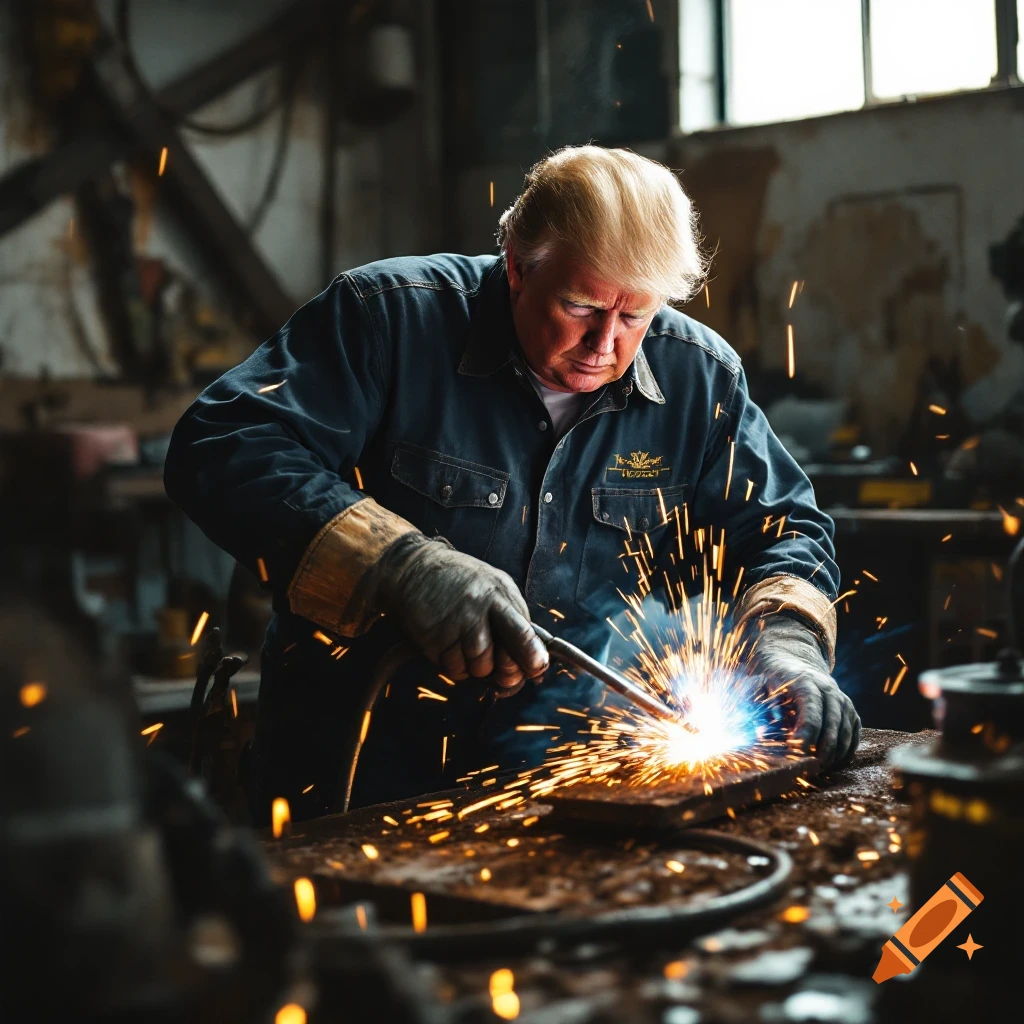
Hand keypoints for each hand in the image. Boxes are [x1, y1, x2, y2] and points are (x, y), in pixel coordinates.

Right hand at [374, 534, 548, 692]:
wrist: (415, 569)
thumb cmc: (461, 580)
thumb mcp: (494, 586)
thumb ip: (514, 617)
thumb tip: (535, 658)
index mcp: (498, 595)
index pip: (522, 631)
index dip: (532, 654)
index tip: (537, 667)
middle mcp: (477, 609)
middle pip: (501, 657)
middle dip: (506, 670)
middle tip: (500, 665)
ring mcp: (453, 625)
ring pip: (477, 668)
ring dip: (476, 666)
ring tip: (468, 645)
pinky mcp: (432, 638)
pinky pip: (452, 669)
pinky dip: (455, 666)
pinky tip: (451, 646)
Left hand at [755, 615, 860, 768]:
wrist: (795, 665)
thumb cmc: (772, 682)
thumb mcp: (757, 687)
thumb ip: (756, 707)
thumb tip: (763, 731)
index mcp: (805, 683)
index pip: (811, 713)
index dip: (806, 736)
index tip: (796, 754)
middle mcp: (829, 689)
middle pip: (832, 724)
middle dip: (821, 750)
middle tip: (809, 767)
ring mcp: (843, 700)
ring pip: (846, 731)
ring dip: (834, 754)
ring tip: (819, 769)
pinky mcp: (851, 711)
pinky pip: (854, 735)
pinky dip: (845, 752)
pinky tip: (832, 763)